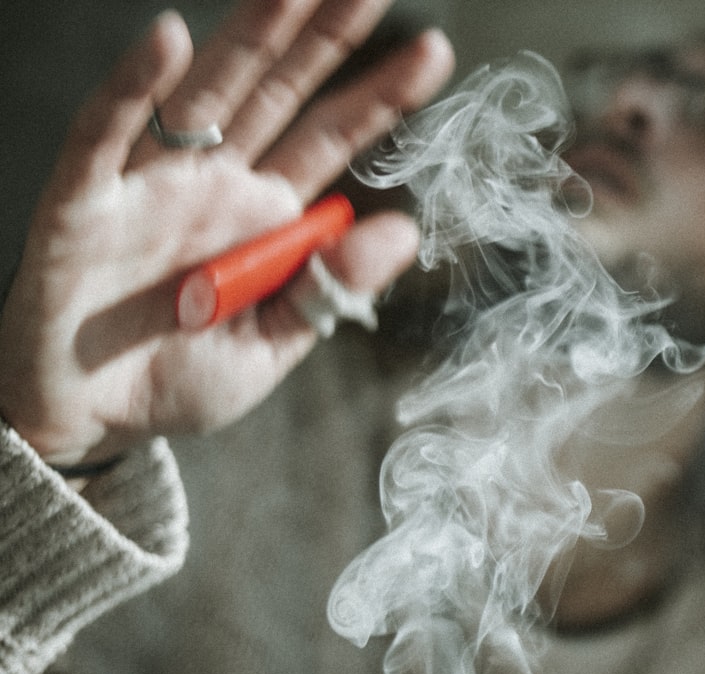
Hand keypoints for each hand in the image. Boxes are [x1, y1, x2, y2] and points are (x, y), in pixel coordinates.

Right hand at [0, 0, 453, 466]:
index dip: (380, 99)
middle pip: (279, 95)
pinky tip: (172, 41)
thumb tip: (404, 231)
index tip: (434, 54)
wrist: (88, 420)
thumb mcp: (270, 349)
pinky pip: (106, 138)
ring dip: (251, 38)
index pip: (331, 141)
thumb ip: (329, 291)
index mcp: (265, 218)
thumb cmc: (176, 380)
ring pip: (206, 97)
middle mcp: (216, 185)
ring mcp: (152, 187)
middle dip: (325, 39)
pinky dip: (132, 90)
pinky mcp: (87, 206)